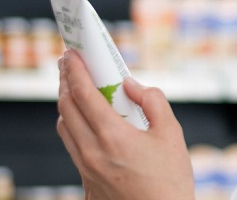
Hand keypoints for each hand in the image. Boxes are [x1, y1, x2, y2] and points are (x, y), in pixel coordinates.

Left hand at [56, 50, 194, 199]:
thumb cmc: (171, 183)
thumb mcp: (172, 135)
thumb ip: (153, 102)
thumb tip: (132, 85)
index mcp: (112, 137)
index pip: (82, 93)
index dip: (75, 69)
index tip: (72, 53)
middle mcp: (92, 153)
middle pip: (65, 108)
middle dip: (65, 81)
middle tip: (69, 64)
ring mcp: (86, 171)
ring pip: (64, 129)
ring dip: (66, 105)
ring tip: (75, 90)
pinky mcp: (87, 184)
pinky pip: (73, 149)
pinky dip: (74, 128)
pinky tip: (87, 124)